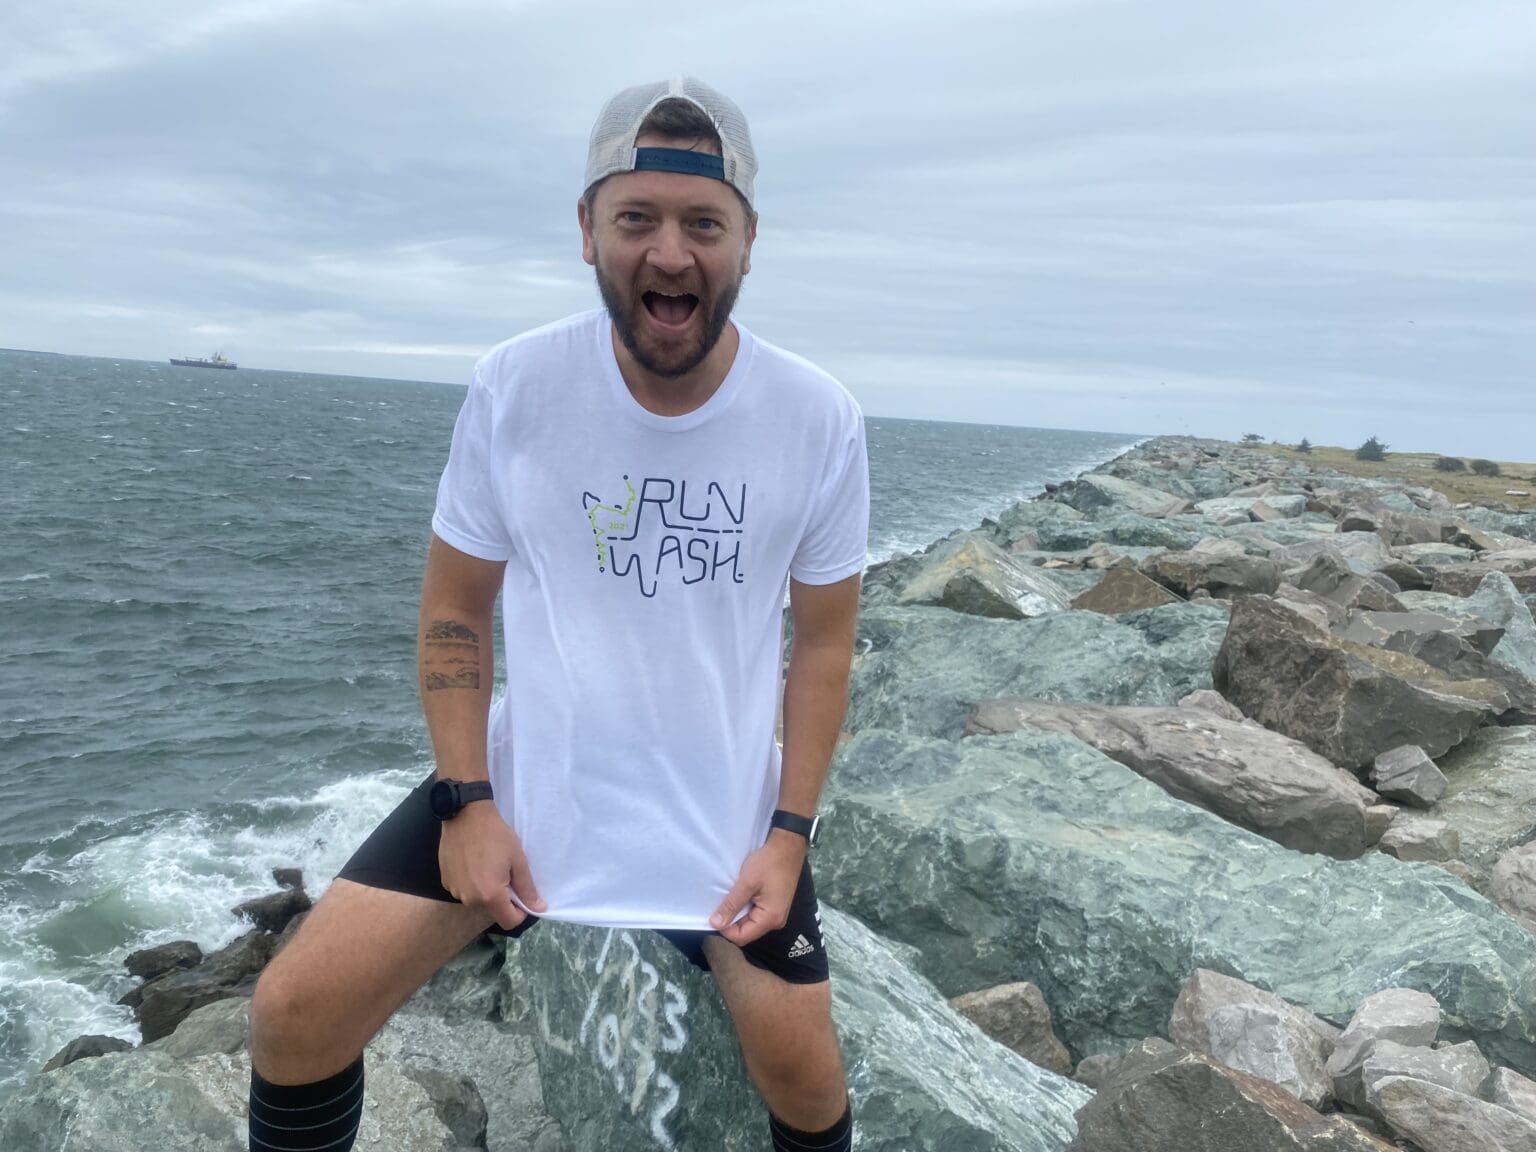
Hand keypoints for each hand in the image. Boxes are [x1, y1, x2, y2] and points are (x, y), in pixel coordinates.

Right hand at [438, 801, 545, 930]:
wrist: (465, 815)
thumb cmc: (496, 836)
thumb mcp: (518, 860)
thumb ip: (527, 888)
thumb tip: (538, 908)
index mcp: (490, 896)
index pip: (508, 922)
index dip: (520, 913)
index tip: (522, 896)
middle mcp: (469, 899)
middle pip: (492, 909)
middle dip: (502, 897)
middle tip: (505, 871)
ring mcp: (455, 891)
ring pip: (477, 899)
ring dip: (485, 889)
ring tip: (488, 864)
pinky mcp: (446, 881)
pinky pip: (464, 889)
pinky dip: (471, 881)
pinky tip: (473, 862)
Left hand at [710, 830, 806, 946]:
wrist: (788, 846)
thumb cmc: (768, 863)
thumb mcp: (746, 883)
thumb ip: (731, 905)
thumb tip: (715, 924)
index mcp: (770, 918)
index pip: (741, 937)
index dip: (725, 929)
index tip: (714, 914)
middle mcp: (776, 921)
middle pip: (747, 931)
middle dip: (731, 921)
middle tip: (720, 904)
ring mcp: (777, 913)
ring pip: (751, 922)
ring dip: (738, 913)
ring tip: (730, 898)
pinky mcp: (776, 905)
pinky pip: (757, 913)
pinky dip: (746, 907)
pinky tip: (740, 895)